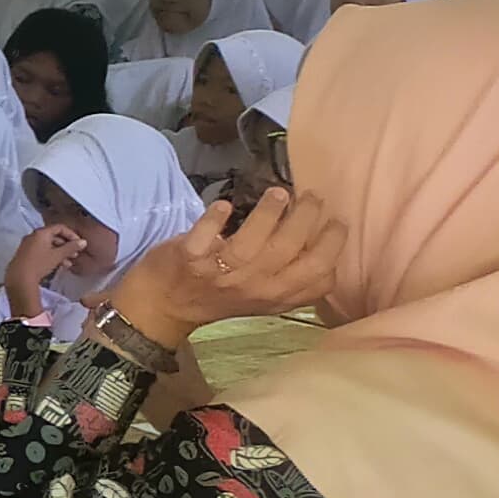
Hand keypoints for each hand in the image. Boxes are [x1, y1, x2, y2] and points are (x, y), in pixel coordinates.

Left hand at [1, 220, 79, 326]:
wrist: (19, 277)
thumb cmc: (40, 263)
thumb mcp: (57, 255)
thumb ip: (71, 248)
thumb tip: (83, 242)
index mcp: (41, 233)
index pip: (59, 228)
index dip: (71, 234)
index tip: (79, 243)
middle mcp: (33, 236)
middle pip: (54, 236)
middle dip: (67, 245)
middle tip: (76, 254)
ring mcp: (28, 244)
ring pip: (49, 245)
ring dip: (61, 252)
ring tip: (70, 262)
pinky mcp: (26, 254)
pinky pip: (42, 251)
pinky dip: (52, 255)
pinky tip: (61, 265)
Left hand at [112, 189, 347, 346]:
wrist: (163, 305)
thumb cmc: (219, 292)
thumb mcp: (264, 294)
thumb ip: (292, 275)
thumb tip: (324, 240)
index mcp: (278, 296)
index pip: (319, 276)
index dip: (332, 247)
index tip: (336, 222)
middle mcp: (255, 287)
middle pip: (291, 251)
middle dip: (307, 219)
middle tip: (311, 196)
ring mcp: (222, 274)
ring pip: (254, 243)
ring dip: (269, 212)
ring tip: (279, 192)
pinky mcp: (190, 260)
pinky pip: (206, 237)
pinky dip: (215, 219)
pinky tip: (225, 206)